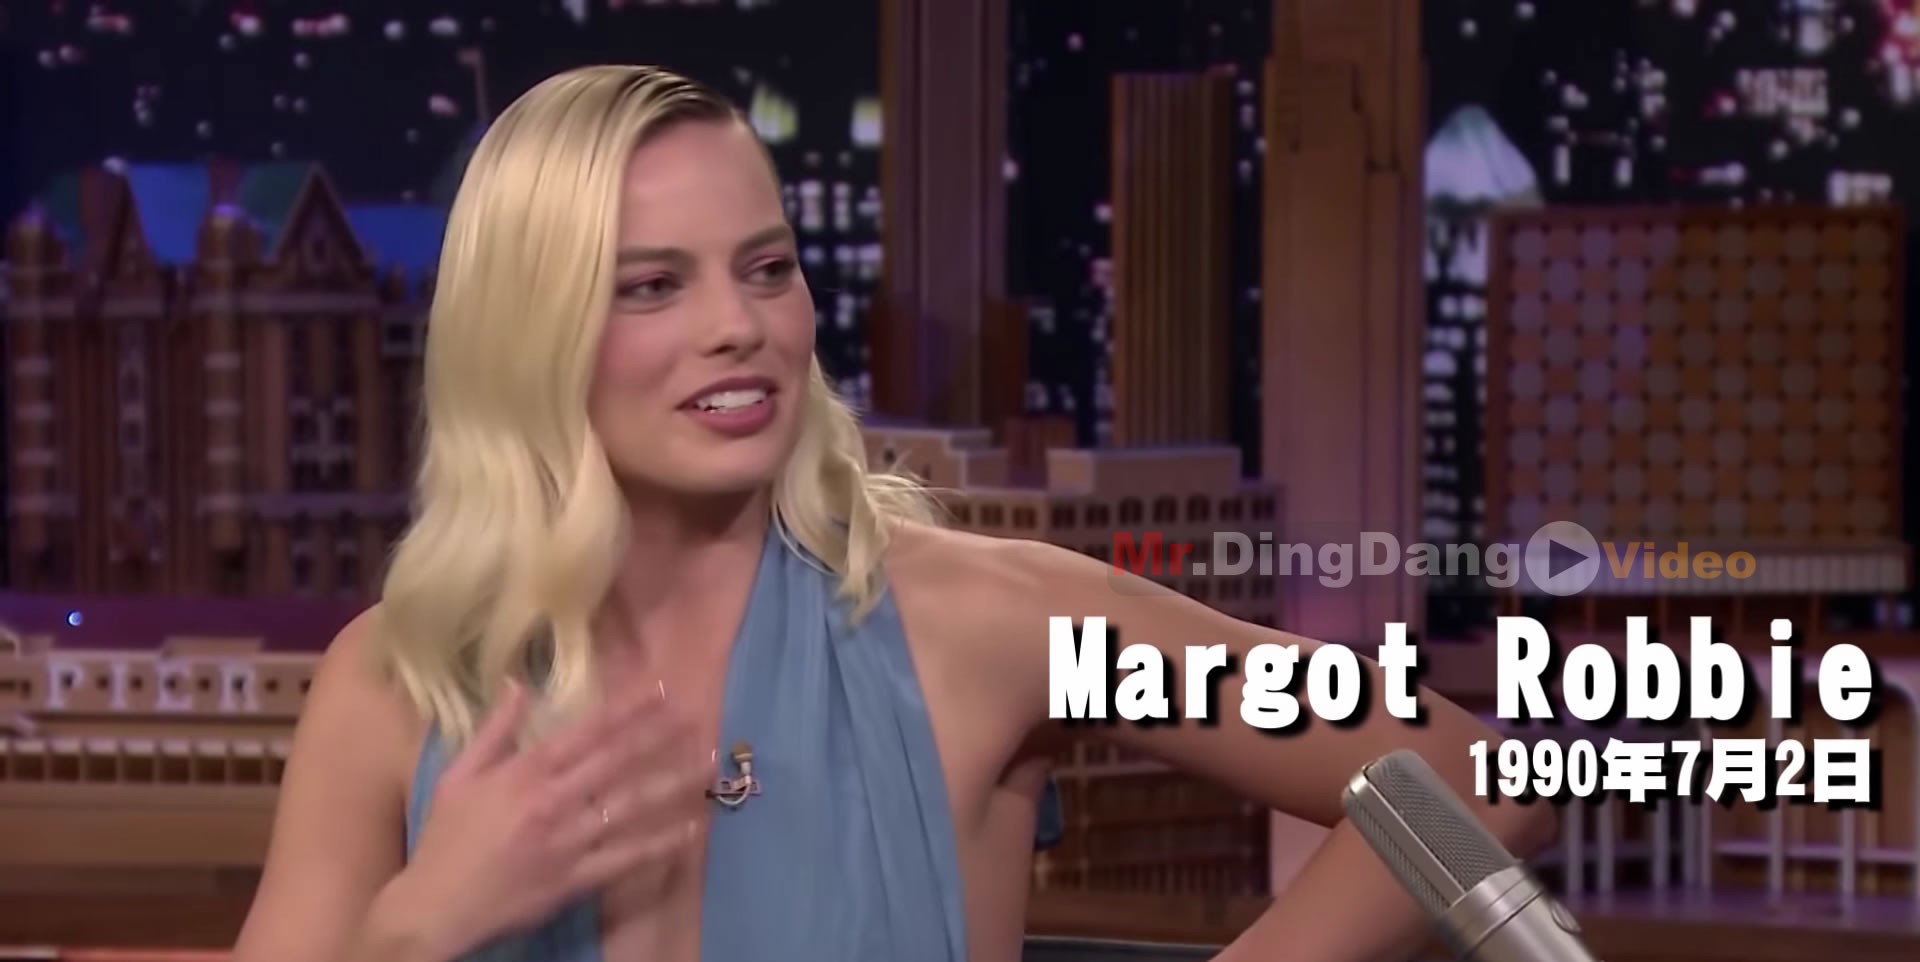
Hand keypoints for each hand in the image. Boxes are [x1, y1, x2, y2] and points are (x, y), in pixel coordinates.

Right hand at [392, 678, 711, 956]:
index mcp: (524, 773)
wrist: (436, 907)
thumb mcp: (459, 776)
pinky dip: (660, 844)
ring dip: (671, 784)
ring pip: (629, 807)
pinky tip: (691, 831)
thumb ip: (495, 730)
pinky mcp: (575, 878)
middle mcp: (552, 801)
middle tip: (695, 716)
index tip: (657, 690)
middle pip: (615, 762)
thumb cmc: (446, 838)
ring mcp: (567, 841)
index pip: (584, 732)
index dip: (624, 710)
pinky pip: (625, 858)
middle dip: (658, 737)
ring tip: (706, 766)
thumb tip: (518, 683)